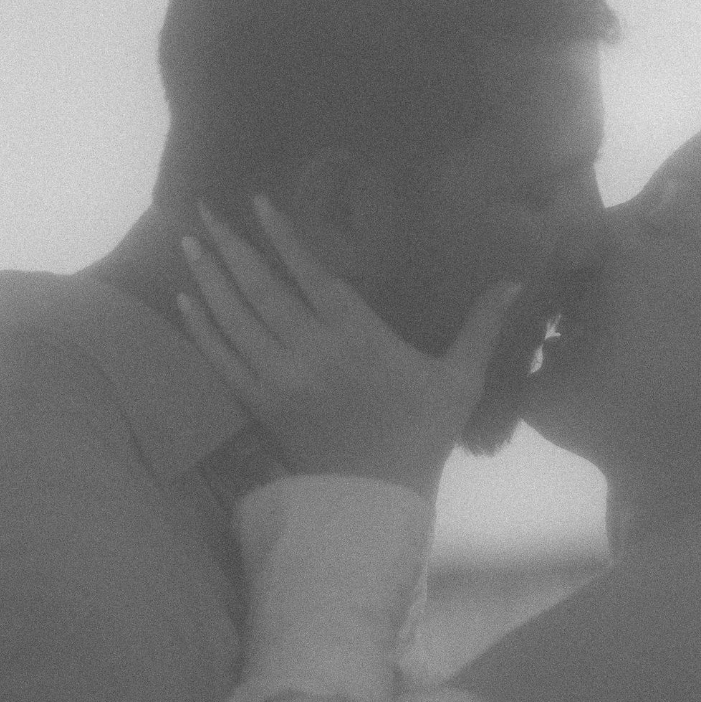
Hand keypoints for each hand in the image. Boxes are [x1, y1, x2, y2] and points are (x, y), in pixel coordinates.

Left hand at [175, 195, 522, 498]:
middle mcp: (312, 352)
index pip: (312, 274)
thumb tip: (514, 281)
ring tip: (190, 242)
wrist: (377, 500)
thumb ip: (482, 327)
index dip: (283, 236)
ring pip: (235, 320)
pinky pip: (223, 361)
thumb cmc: (422, 436)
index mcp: (358, 338)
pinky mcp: (262, 406)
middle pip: (261, 289)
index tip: (258, 201)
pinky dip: (202, 330)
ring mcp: (281, 380)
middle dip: (230, 246)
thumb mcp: (461, 381)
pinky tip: (186, 303)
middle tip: (204, 210)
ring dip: (209, 279)